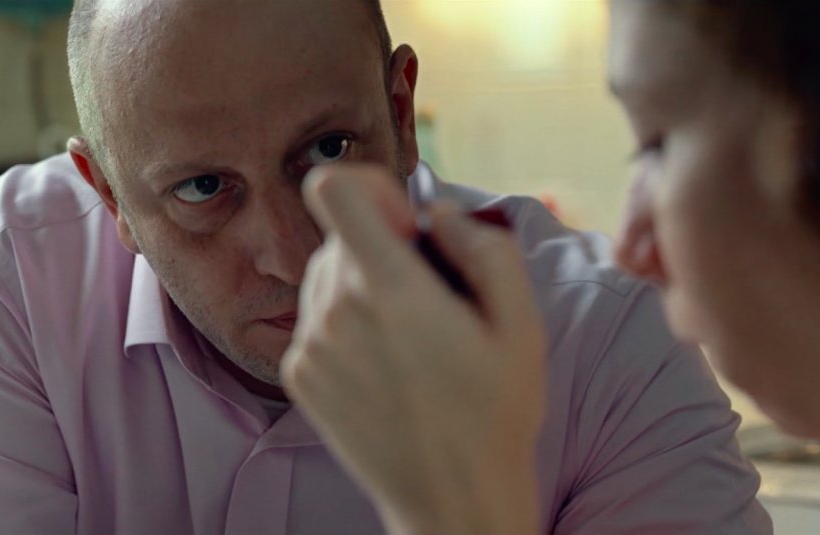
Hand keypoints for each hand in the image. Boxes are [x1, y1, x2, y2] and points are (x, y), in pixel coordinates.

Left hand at [281, 164, 546, 534]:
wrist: (452, 497)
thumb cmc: (495, 412)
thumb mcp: (521, 323)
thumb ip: (483, 245)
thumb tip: (436, 211)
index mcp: (391, 291)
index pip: (333, 188)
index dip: (371, 187)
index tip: (406, 224)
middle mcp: (336, 313)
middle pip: (339, 234)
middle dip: (383, 245)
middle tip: (429, 294)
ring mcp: (310, 347)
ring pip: (325, 273)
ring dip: (363, 283)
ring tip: (408, 335)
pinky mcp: (298, 375)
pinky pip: (315, 316)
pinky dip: (346, 322)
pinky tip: (385, 362)